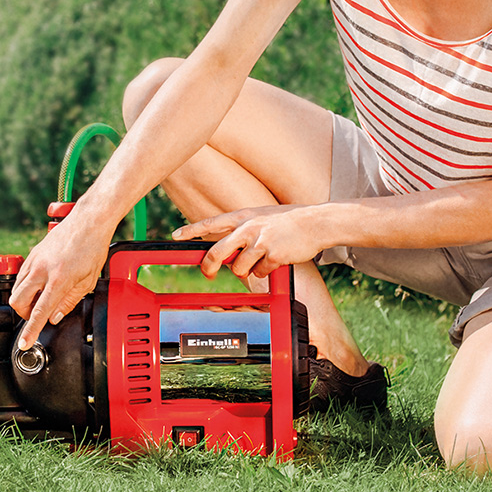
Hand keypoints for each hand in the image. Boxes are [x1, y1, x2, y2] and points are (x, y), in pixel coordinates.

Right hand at [8, 211, 115, 349]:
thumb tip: (55, 317)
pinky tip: (40, 285)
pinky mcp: (32, 254)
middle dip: (25, 314)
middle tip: (38, 314)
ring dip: (25, 300)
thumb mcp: (88, 281)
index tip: (24, 343)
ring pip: (16, 289)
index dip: (30, 331)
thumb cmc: (92, 248)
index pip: (39, 312)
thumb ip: (70, 301)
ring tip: (42, 298)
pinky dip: (26, 286)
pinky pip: (21, 276)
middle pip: (18, 302)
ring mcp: (35, 260)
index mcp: (58, 280)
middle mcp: (42, 270)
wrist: (88, 221)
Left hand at [175, 205, 325, 280]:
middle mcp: (248, 227)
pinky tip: (276, 262)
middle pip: (217, 252)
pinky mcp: (272, 255)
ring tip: (261, 261)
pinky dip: (266, 272)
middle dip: (209, 267)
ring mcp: (260, 241)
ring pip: (239, 268)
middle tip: (209, 274)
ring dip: (247, 271)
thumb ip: (244, 229)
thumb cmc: (289, 222)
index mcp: (243, 216)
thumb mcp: (262, 217)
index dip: (191, 230)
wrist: (316, 223)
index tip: (176, 235)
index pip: (211, 223)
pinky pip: (260, 273)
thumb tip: (227, 249)